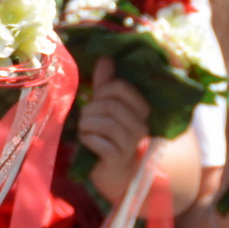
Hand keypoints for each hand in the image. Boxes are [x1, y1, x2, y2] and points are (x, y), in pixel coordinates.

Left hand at [80, 57, 151, 201]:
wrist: (114, 171)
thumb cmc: (109, 134)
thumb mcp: (107, 106)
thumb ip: (105, 83)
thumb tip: (105, 57)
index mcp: (142, 109)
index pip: (121, 87)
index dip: (103, 89)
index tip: (98, 98)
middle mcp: (141, 125)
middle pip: (109, 104)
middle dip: (91, 109)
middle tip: (88, 118)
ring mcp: (131, 143)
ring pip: (102, 122)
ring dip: (86, 125)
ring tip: (87, 130)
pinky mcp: (118, 158)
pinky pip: (98, 141)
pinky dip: (87, 139)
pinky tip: (89, 142)